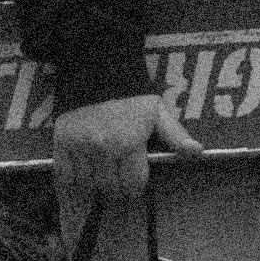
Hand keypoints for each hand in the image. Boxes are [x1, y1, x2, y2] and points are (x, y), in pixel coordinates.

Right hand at [50, 89, 201, 245]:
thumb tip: (198, 152)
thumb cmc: (132, 96)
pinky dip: (73, 182)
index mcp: (129, 143)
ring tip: (100, 175)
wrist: (96, 71)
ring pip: (88, 186)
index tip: (133, 182)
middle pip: (110, 189)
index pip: (133, 185)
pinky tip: (82, 175)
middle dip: (116, 190)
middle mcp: (103, 148)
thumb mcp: (158, 112)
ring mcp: (80, 146)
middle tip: (116, 180)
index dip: (134, 187)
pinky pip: (65, 177)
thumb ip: (176, 136)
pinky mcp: (61, 143)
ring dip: (95, 186)